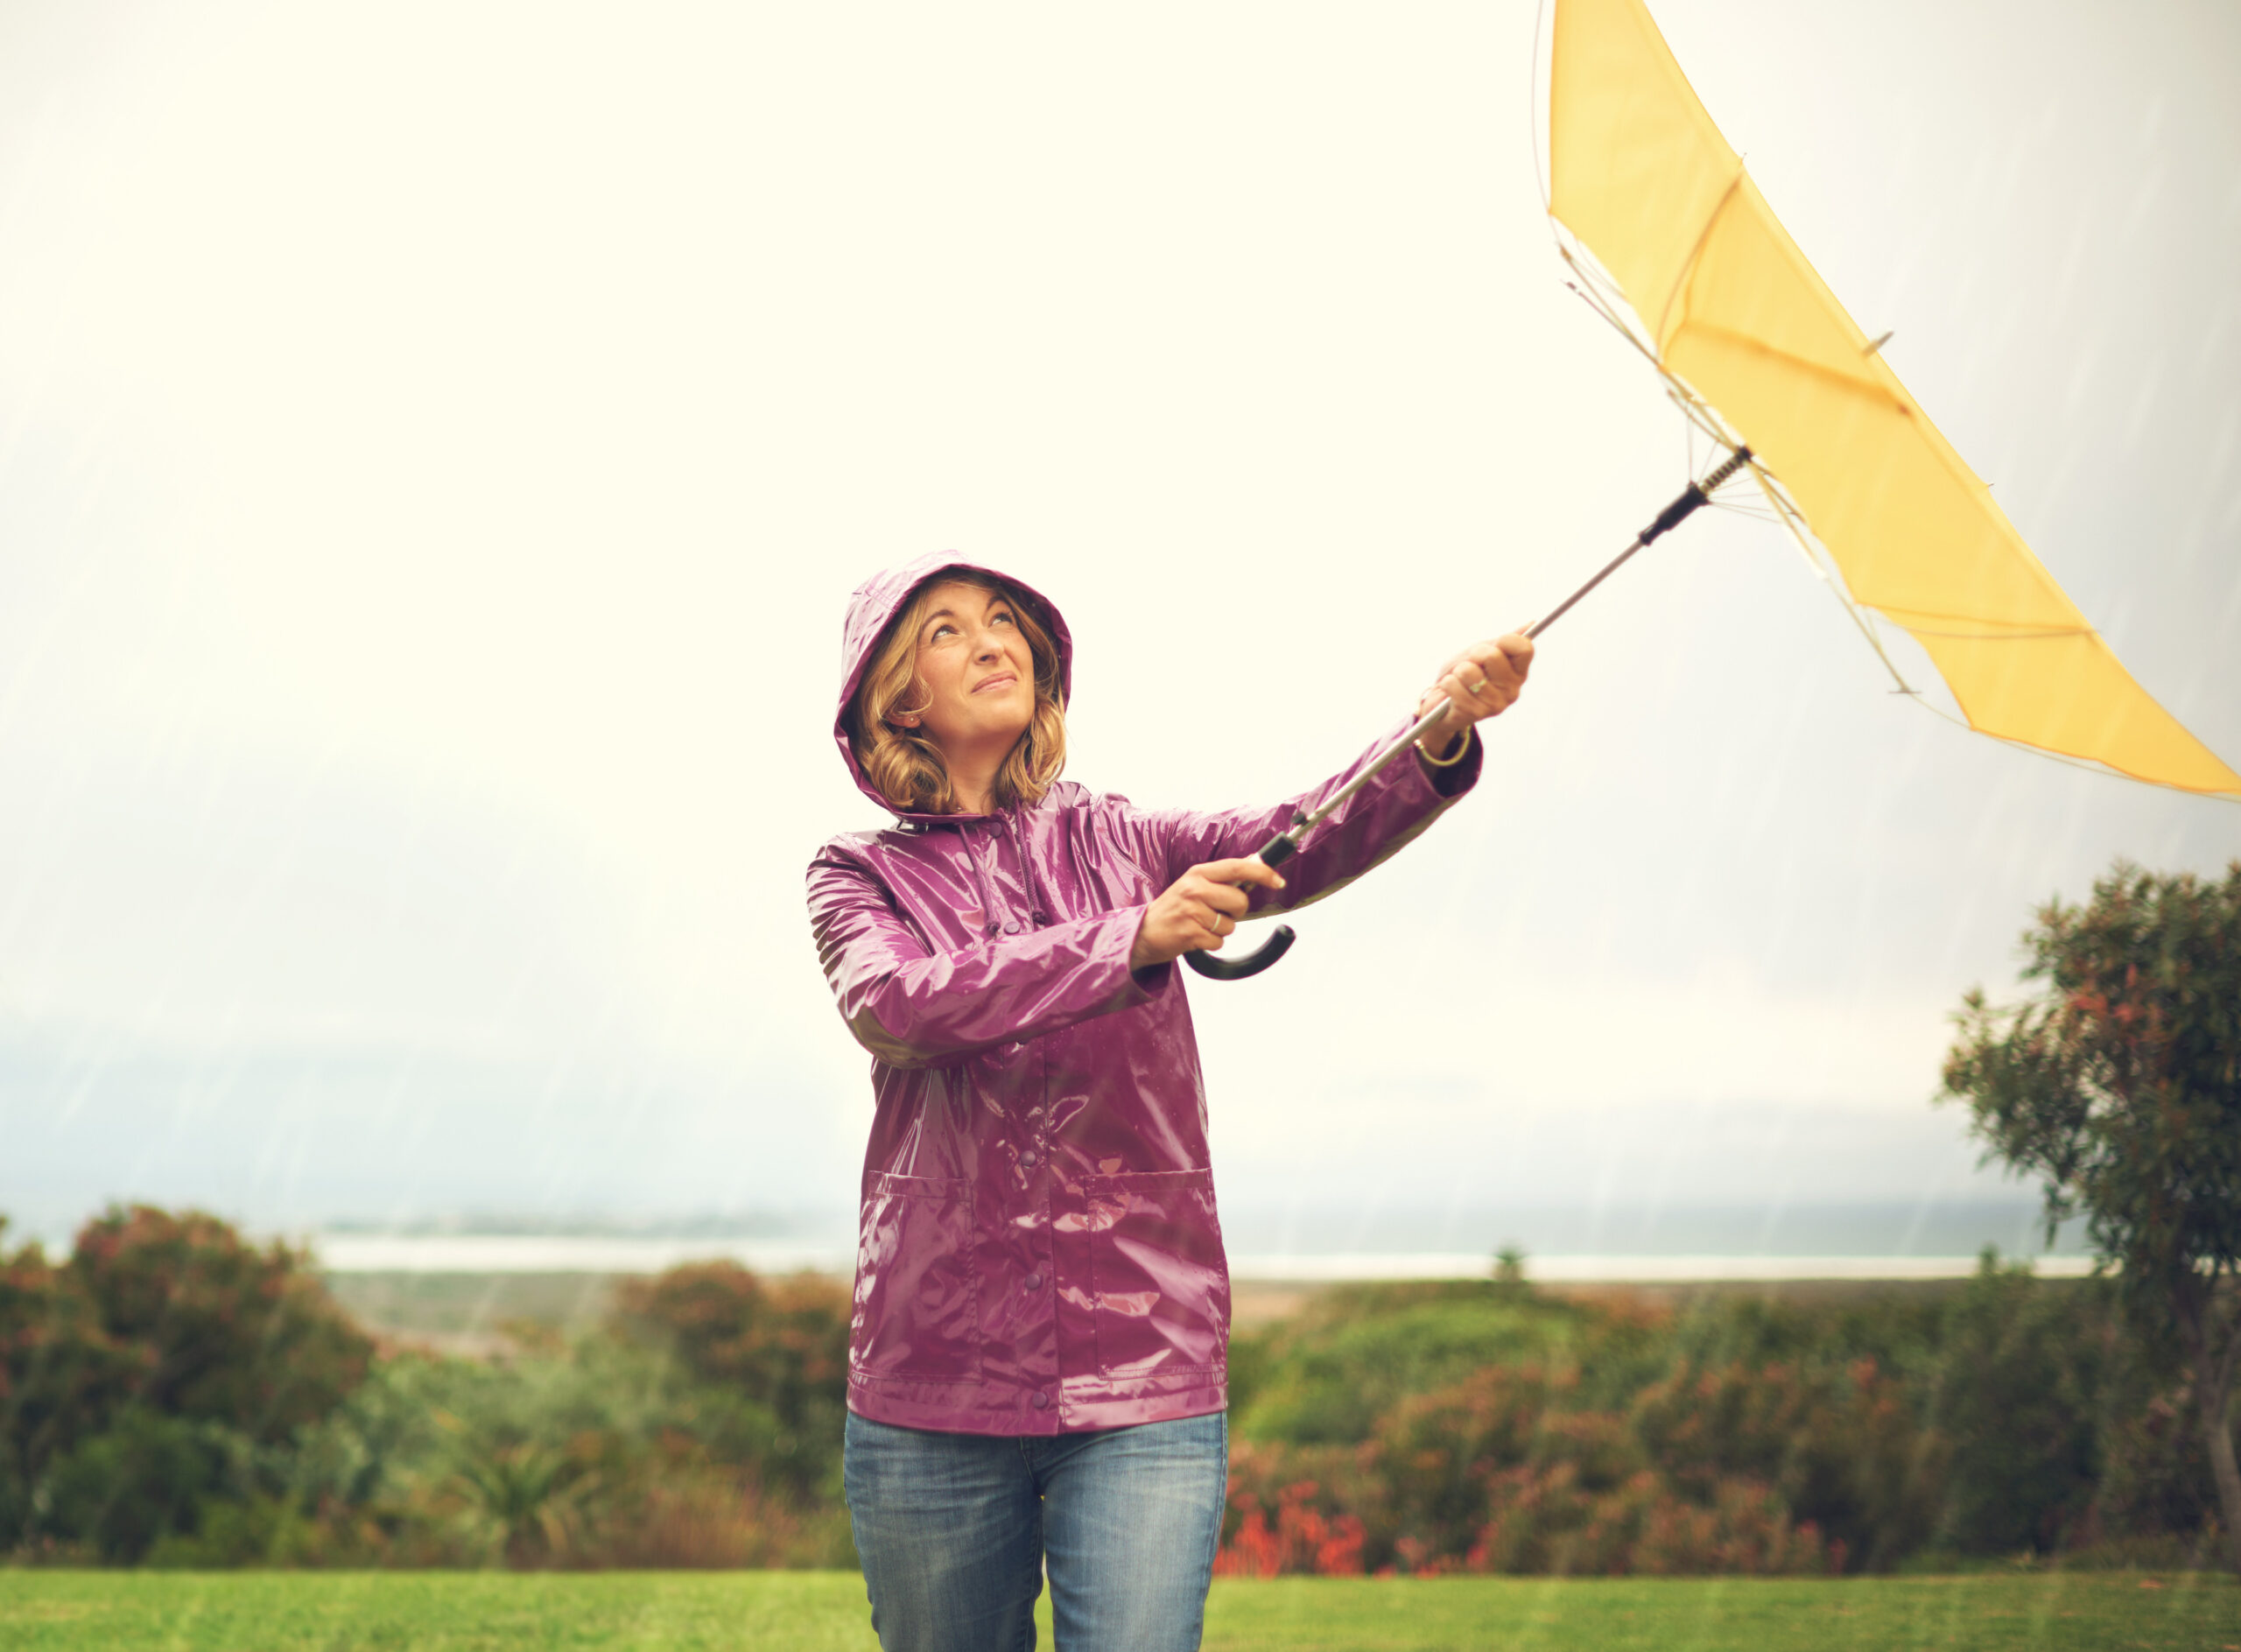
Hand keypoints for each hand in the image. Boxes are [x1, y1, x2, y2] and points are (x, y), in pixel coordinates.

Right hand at [1130, 857, 1287, 971]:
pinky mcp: (1189, 934)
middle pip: (1240, 900)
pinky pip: (1218, 942)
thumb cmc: (1174, 908)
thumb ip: (1222, 879)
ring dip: (1220, 930)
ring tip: (1200, 925)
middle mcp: (1194, 889)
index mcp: (1198, 873)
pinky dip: (1211, 943)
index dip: (1262, 873)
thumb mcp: (1193, 885)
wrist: (1142, 932)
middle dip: (1236, 911)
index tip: (1278, 881)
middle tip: (1217, 913)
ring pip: (1230, 925)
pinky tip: (1195, 937)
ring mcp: (1191, 912)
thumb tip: (1256, 867)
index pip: (1237, 867)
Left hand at [1415, 632, 1533, 756]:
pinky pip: (1453, 684)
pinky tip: (1451, 692)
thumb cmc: (1464, 674)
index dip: (1505, 640)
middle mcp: (1512, 690)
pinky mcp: (1476, 713)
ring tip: (1460, 681)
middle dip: (1474, 655)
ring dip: (1458, 671)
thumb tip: (1532, 623)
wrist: (1443, 703)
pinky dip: (1447, 683)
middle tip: (1471, 665)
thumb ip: (1504, 642)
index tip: (1494, 645)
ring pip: (1468, 671)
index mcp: (1518, 673)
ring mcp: (1496, 704)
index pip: (1524, 648)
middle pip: (1492, 656)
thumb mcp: (1482, 653)